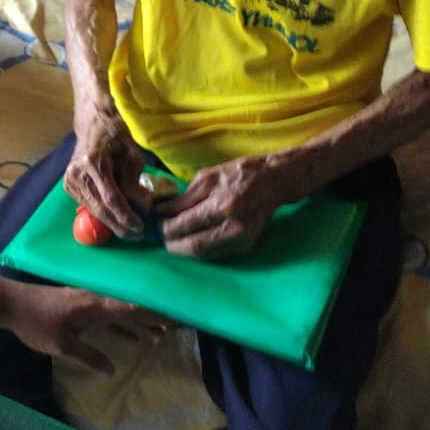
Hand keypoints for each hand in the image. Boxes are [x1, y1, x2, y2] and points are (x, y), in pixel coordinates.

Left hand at [0, 267, 167, 376]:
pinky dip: (122, 326)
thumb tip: (112, 371)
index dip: (156, 314)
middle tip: (179, 325)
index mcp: (95, 307)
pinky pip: (109, 317)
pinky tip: (132, 339)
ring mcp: (88, 303)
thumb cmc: (36, 323)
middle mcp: (96, 301)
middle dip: (154, 317)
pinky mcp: (80, 307)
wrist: (11, 304)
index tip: (178, 316)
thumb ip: (89, 357)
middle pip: (131, 309)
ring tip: (161, 334)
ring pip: (121, 313)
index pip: (133, 310)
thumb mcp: (63, 345)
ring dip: (140, 323)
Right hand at [64, 117, 145, 237]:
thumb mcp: (132, 156)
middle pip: (100, 208)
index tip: (140, 227)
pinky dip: (103, 213)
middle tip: (137, 235)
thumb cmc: (115, 135)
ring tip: (129, 229)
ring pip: (93, 210)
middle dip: (120, 225)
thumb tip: (141, 207)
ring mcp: (69, 180)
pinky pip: (88, 204)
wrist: (93, 124)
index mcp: (92, 162)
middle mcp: (76, 172)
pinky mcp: (68, 185)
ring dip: (112, 222)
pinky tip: (116, 217)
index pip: (111, 198)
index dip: (126, 216)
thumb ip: (135, 183)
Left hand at [154, 154, 290, 257]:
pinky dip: (200, 249)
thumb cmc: (239, 174)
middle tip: (160, 236)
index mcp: (223, 206)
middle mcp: (234, 228)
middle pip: (193, 247)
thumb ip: (183, 199)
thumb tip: (159, 213)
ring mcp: (243, 240)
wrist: (274, 181)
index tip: (154, 225)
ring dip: (184, 249)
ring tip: (172, 238)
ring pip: (204, 255)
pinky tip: (192, 238)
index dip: (165, 229)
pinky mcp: (246, 247)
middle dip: (172, 244)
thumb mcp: (207, 178)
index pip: (185, 226)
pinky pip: (216, 254)